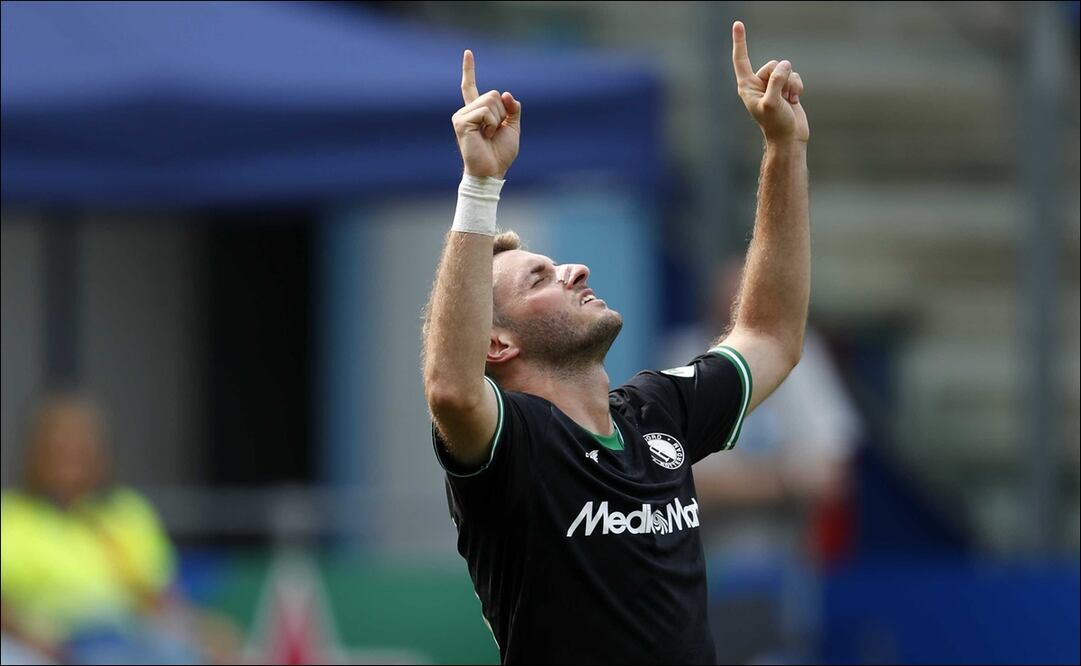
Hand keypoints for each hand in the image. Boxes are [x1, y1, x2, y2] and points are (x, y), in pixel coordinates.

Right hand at [452, 50, 520, 178]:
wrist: (492, 171)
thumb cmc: (500, 153)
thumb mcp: (513, 127)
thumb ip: (512, 109)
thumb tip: (505, 93)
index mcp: (476, 111)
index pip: (470, 86)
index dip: (469, 69)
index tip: (467, 52)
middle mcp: (466, 111)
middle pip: (493, 94)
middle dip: (502, 113)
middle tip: (494, 132)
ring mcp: (461, 116)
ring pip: (490, 101)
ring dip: (496, 120)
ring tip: (488, 135)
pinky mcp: (460, 122)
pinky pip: (485, 112)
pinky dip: (491, 124)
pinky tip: (484, 136)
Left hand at [731, 21, 807, 144]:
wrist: (789, 138)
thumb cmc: (776, 124)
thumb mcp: (773, 102)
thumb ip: (776, 81)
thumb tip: (785, 66)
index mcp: (747, 87)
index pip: (741, 60)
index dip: (740, 42)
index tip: (737, 24)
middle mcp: (758, 84)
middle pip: (773, 64)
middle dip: (781, 77)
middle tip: (780, 97)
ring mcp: (772, 86)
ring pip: (786, 69)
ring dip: (791, 84)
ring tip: (788, 101)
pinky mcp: (785, 88)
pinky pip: (794, 76)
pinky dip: (798, 87)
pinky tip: (794, 101)